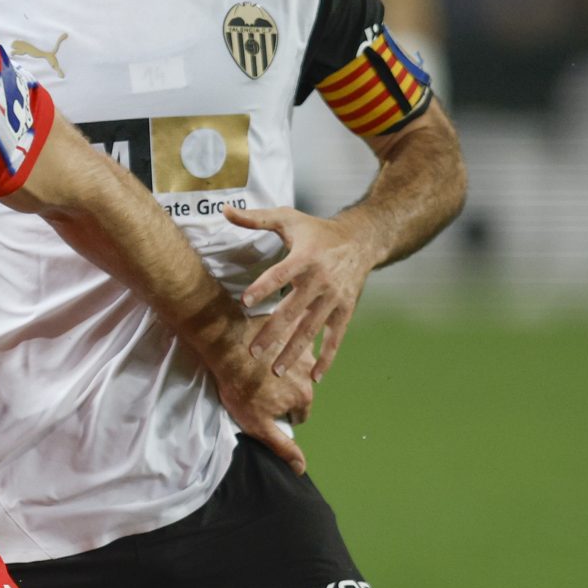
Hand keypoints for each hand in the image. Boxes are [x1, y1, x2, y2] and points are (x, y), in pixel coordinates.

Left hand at [200, 308, 310, 473]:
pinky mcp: (292, 331)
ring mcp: (301, 349)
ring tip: (260, 368)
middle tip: (260, 388)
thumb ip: (281, 446)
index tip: (265, 408)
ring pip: (296, 366)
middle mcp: (309, 373)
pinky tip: (264, 349)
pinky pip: (291, 343)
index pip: (300, 413)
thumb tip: (301, 468)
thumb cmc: (240, 388)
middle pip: (300, 390)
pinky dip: (280, 346)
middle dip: (285, 392)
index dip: (282, 414)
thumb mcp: (258, 425)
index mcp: (304, 397)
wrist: (228, 346)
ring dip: (283, 368)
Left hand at [230, 205, 377, 382]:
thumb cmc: (318, 231)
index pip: (281, 274)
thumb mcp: (289, 218)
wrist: (361, 240)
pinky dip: (327, 357)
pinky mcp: (345, 310)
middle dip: (273, 332)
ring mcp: (334, 298)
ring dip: (294, 351)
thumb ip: (257, 218)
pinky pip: (335, 337)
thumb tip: (225, 210)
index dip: (264, 287)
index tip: (245, 302)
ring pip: (311, 329)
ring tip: (276, 369)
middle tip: (253, 351)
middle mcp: (321, 280)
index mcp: (305, 257)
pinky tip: (314, 376)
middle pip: (293, 309)